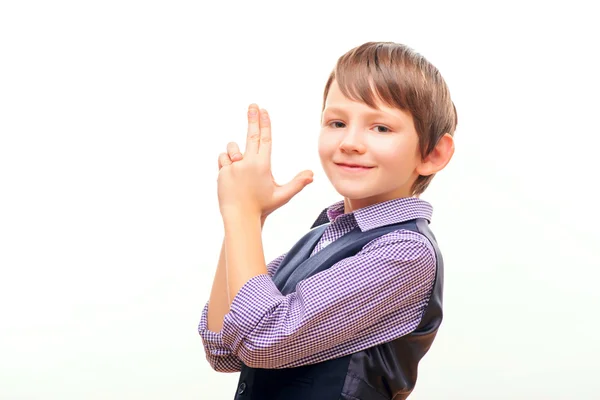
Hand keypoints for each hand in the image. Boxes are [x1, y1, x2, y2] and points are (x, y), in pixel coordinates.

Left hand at [217, 104, 312, 218]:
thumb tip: (312, 174)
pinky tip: (232, 176)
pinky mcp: (222, 171)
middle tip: (253, 105)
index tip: (264, 110)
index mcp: (262, 165)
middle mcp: (248, 163)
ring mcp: (233, 166)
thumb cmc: (262, 207)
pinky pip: (223, 159)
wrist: (240, 218)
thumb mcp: (282, 196)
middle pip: (251, 135)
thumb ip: (297, 183)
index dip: (265, 123)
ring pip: (232, 148)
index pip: (265, 139)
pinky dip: (227, 163)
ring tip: (240, 167)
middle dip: (252, 118)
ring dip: (236, 152)